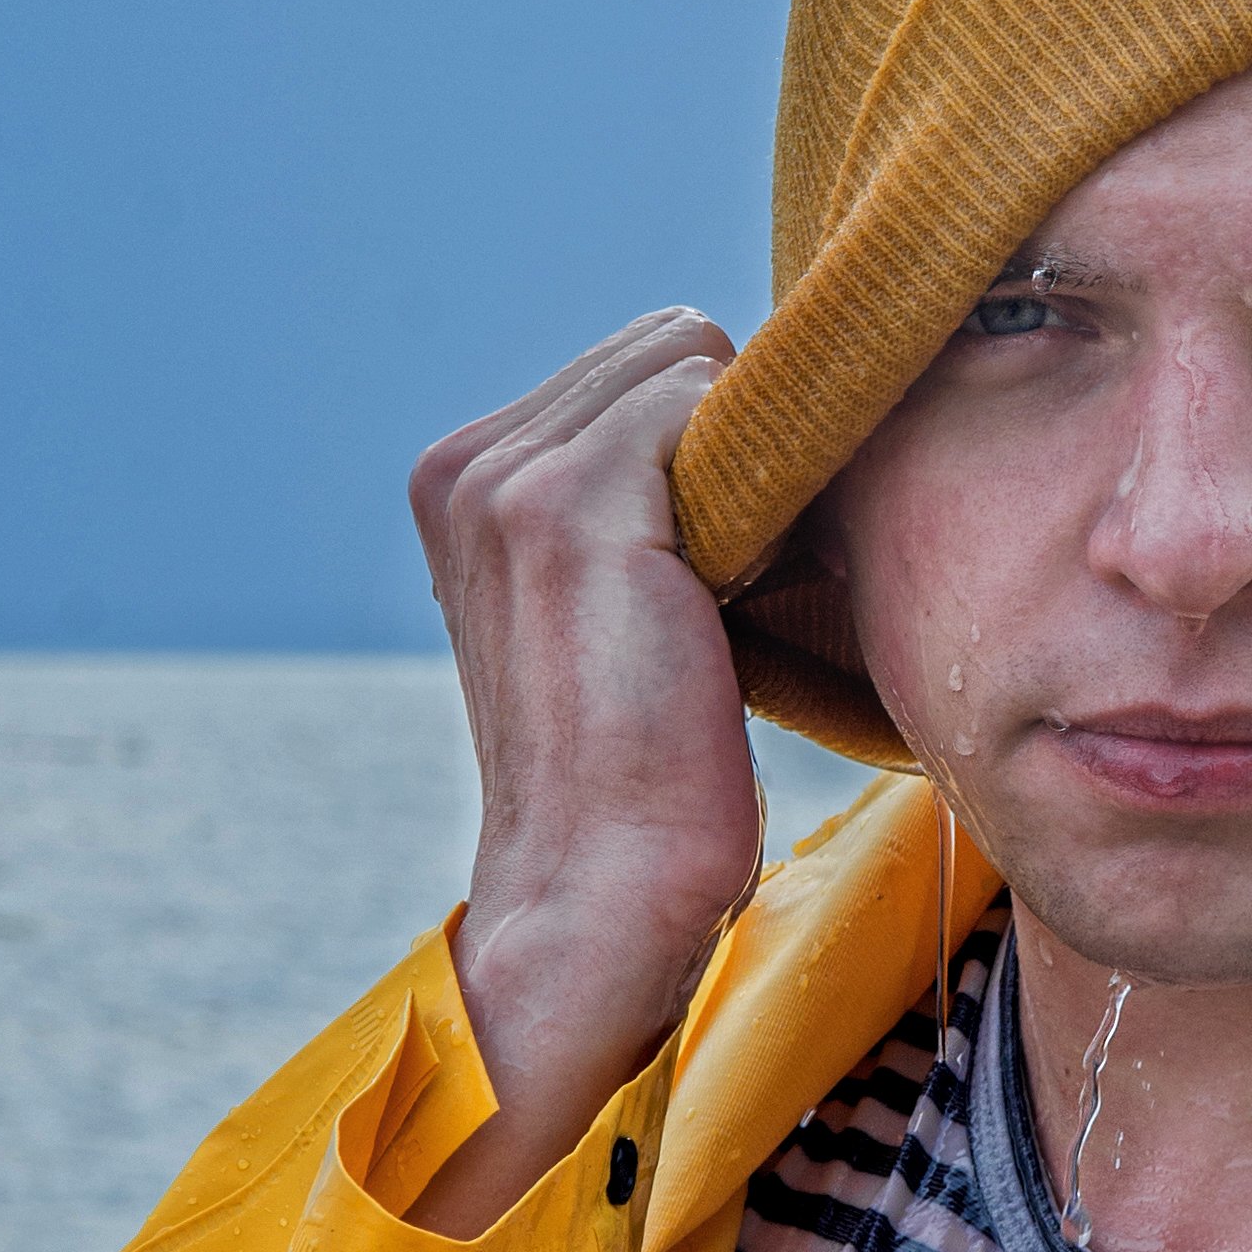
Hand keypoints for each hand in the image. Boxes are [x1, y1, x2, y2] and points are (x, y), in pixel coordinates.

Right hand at [403, 308, 760, 1235]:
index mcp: (467, 479)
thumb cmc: (647, 767)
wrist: (604, 901)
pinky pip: (716, 405)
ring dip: (756, 459)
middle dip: (738, 437)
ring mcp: (507, 480)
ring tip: (750, 588)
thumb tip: (783, 402)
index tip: (735, 556)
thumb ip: (653, 490)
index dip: (718, 443)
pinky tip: (756, 589)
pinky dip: (765, 480)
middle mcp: (468, 462)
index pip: (644, 365)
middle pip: (676, 350)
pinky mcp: (567, 509)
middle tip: (755, 572)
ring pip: (702, 368)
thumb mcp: (625, 601)